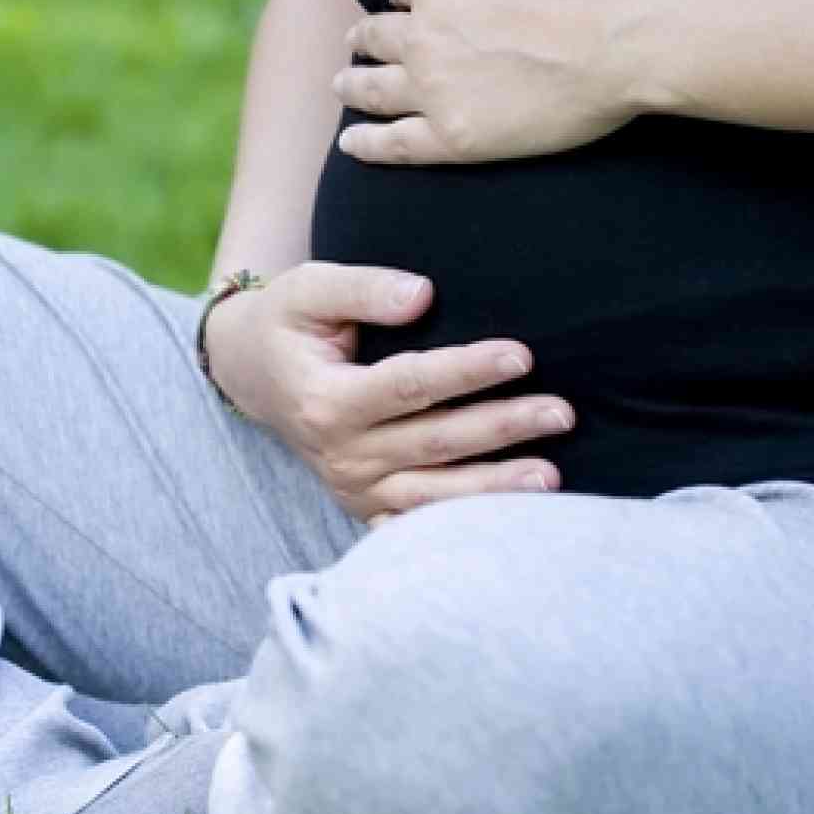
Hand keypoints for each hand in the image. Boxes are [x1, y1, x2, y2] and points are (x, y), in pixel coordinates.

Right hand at [202, 262, 573, 525]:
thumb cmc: (287, 323)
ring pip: (433, 495)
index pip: (409, 386)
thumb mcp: (308, 289)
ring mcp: (353, 488)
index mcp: (326, 401)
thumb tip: (424, 294)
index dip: (466, 371)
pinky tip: (512, 524)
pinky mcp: (365, 507)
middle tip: (562, 412)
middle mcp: (340, 454)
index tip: (522, 355)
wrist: (251, 374)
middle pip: (434, 442)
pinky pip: (419, 524)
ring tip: (554, 475)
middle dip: (502, 428)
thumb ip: (363, 288)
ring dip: (496, 488)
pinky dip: (463, 526)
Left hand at [332, 0, 645, 164]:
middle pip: (378, 36)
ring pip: (374, 88)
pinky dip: (366, 144)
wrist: (625, 41)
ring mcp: (433, 90)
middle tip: (354, 44)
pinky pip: (394, 144)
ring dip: (352, 83)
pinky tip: (350, 143)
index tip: (407, 2)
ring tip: (341, 84)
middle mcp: (423, 36)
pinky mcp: (453, 137)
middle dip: (364, 37)